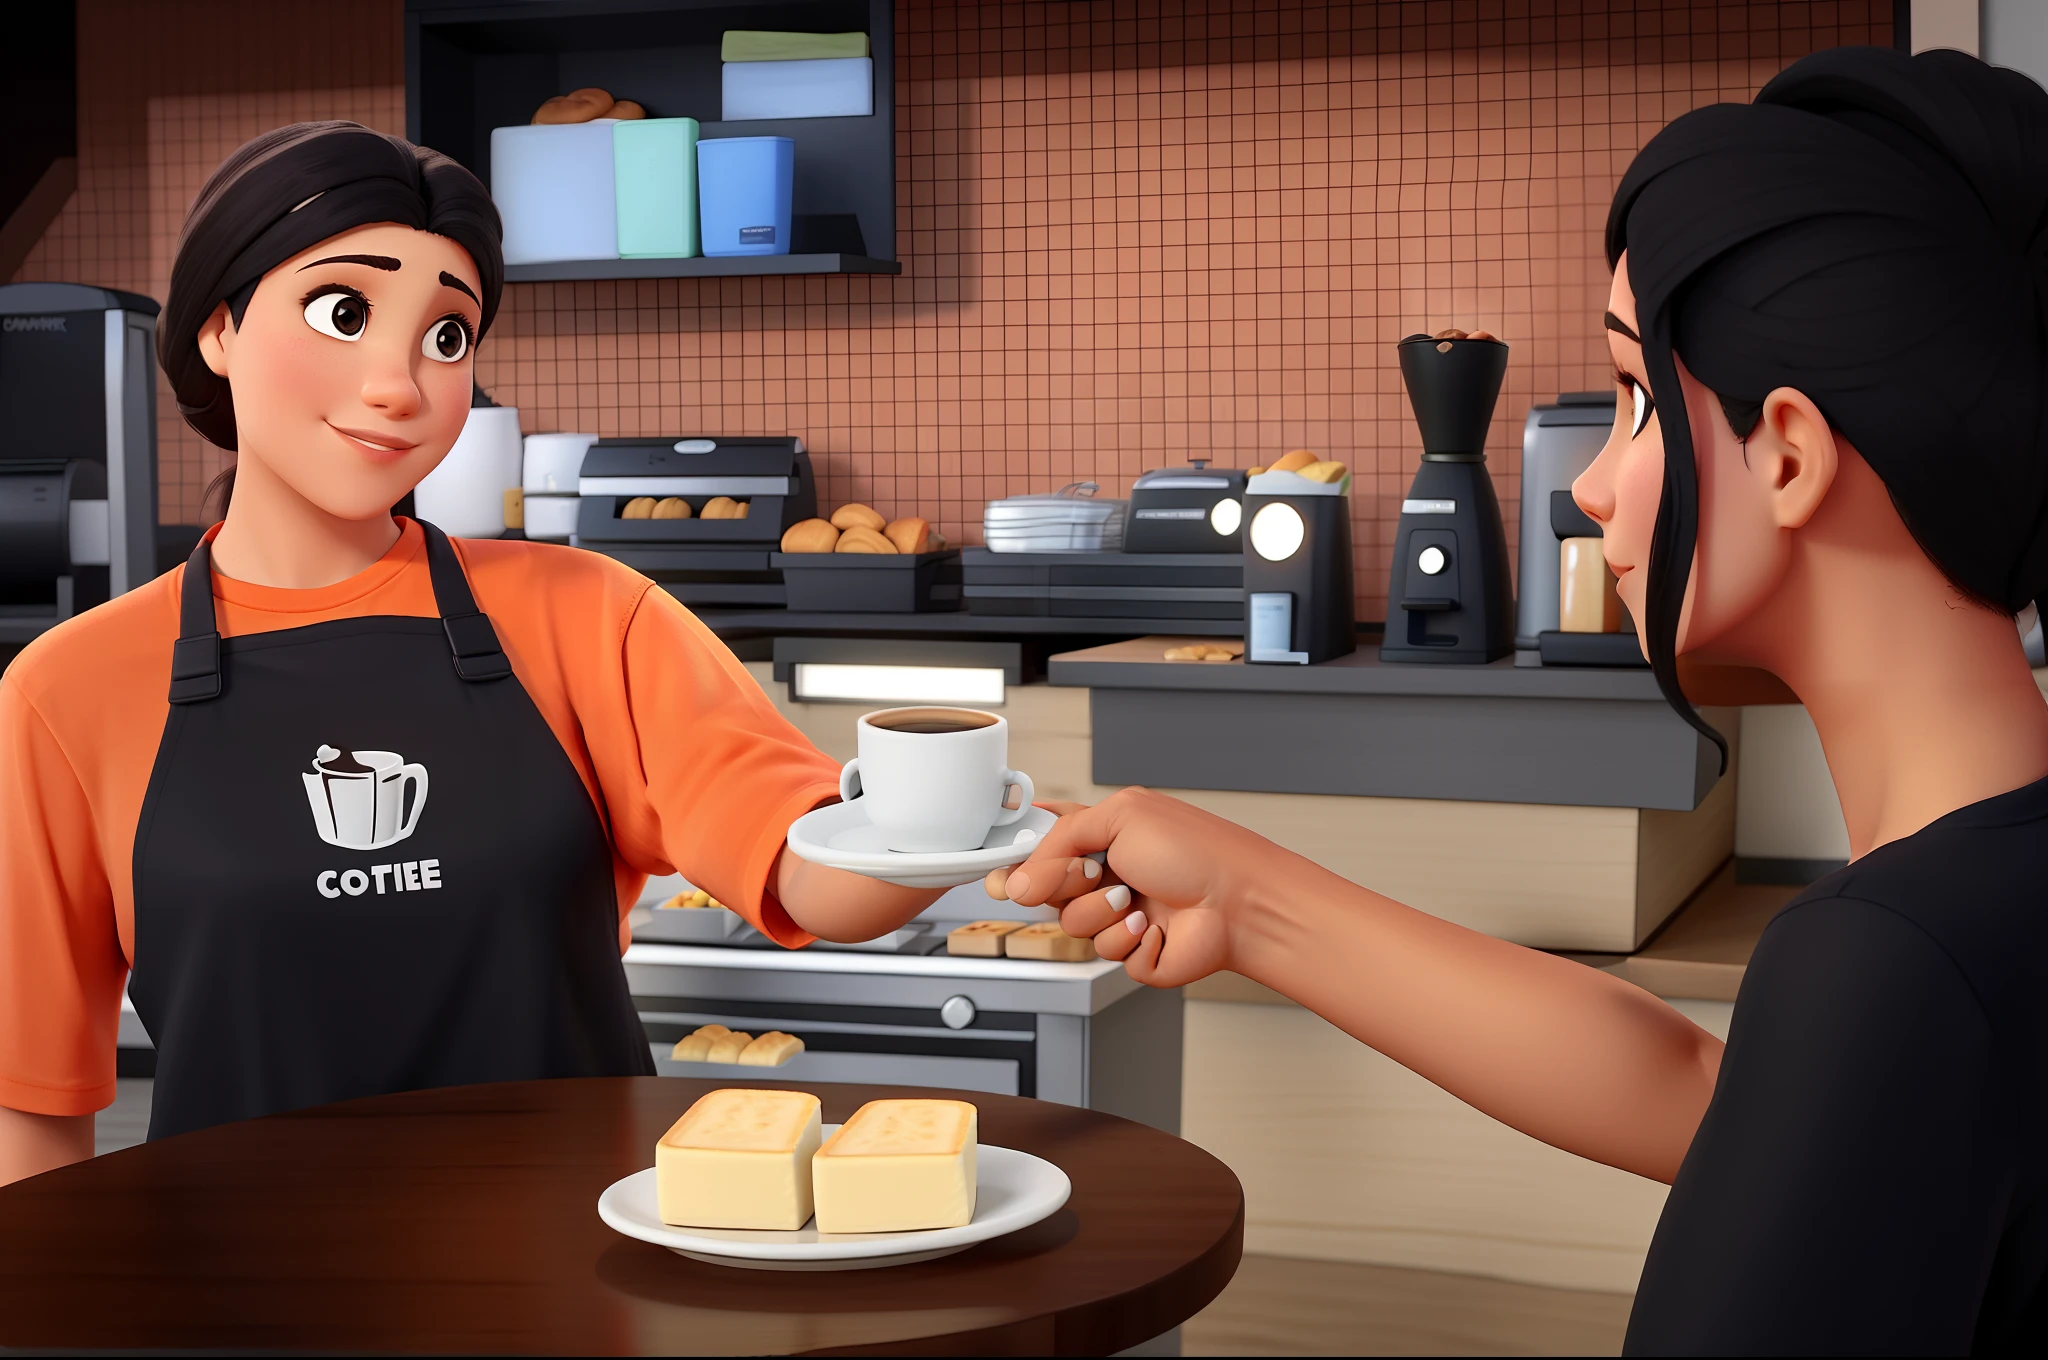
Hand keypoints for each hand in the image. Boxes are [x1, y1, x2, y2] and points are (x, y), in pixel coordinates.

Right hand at [1000, 788, 1281, 987]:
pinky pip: (1107, 957)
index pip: (1042, 849)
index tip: (1008, 870)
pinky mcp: (1136, 954)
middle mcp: (1107, 878)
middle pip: (1047, 893)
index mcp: (1101, 840)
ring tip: (1137, 900)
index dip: (1023, 862)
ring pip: (1073, 929)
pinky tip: (1156, 927)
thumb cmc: (1196, 851)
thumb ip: (1060, 840)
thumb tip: (1016, 879)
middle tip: (1098, 873)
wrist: (1240, 899)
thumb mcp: (1121, 817)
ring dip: (1102, 913)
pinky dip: (1131, 942)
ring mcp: (1120, 917)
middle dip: (1068, 885)